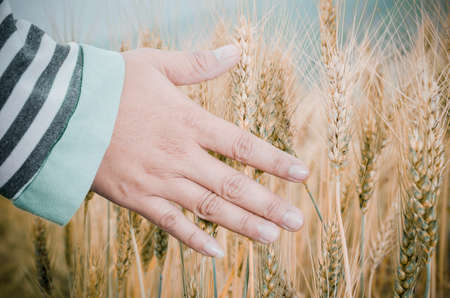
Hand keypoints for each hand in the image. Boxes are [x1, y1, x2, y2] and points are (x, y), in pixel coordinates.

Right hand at [92, 45, 308, 256]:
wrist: (60, 112)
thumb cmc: (109, 85)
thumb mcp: (156, 65)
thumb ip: (199, 64)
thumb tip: (237, 51)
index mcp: (188, 122)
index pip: (243, 145)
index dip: (274, 161)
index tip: (301, 174)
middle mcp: (180, 156)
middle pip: (233, 185)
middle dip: (268, 204)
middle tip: (297, 222)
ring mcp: (159, 181)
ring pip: (209, 209)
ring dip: (243, 225)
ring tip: (272, 238)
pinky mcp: (137, 199)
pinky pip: (171, 224)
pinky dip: (194, 239)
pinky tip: (218, 253)